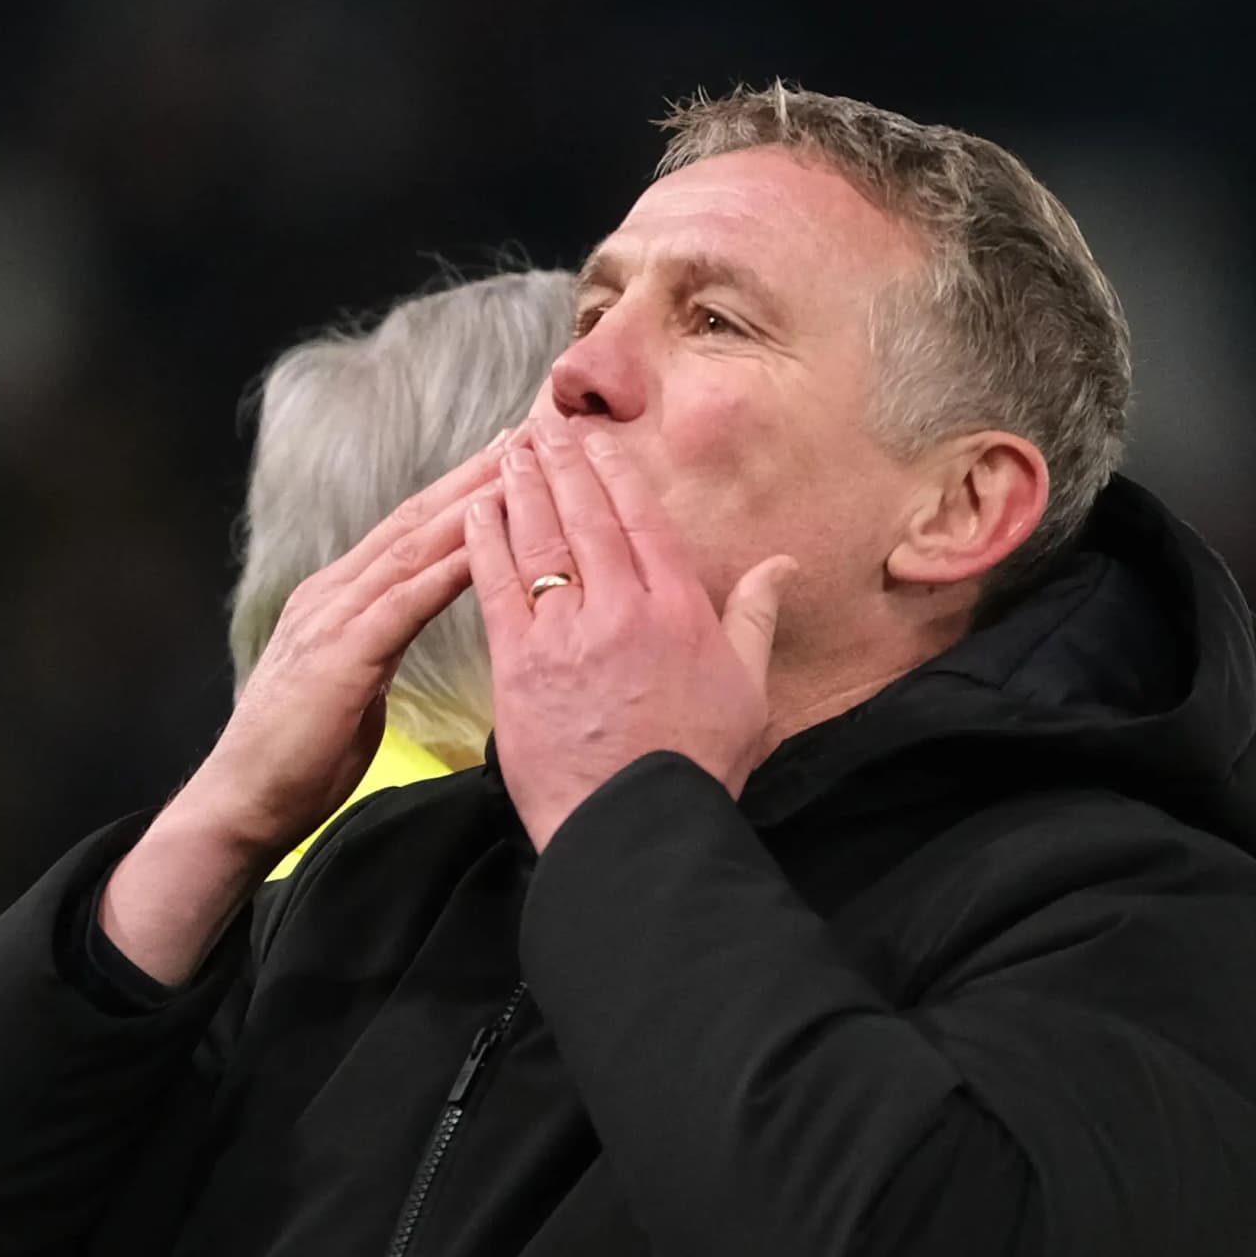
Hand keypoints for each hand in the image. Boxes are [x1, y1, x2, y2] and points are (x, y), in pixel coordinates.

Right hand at [97, 433, 501, 982]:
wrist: (242, 799)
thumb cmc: (298, 758)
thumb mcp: (349, 687)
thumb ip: (375, 649)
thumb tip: (401, 633)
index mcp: (336, 599)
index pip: (407, 532)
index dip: (458, 491)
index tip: (506, 458)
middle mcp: (333, 593)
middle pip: (415, 520)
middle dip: (473, 475)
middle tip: (528, 434)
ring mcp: (332, 617)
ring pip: (413, 547)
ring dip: (470, 505)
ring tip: (519, 468)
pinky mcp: (340, 653)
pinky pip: (404, 602)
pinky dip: (447, 569)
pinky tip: (486, 546)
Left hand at [469, 425, 793, 851]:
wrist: (638, 828)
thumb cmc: (695, 767)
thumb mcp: (749, 691)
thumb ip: (756, 618)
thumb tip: (780, 564)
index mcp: (678, 610)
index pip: (643, 521)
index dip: (616, 475)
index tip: (597, 443)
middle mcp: (622, 609)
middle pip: (587, 518)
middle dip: (563, 466)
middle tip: (542, 428)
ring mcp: (567, 634)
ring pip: (539, 542)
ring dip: (522, 489)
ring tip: (510, 453)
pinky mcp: (520, 664)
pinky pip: (496, 587)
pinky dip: (484, 543)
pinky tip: (474, 511)